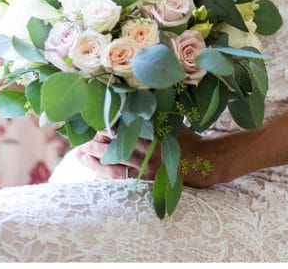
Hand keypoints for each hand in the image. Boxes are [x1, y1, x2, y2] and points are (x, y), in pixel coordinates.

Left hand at [77, 131, 221, 187]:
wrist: (205, 162)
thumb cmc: (188, 140)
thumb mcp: (173, 125)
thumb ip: (154, 119)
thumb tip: (132, 107)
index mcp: (156, 134)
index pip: (126, 128)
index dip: (108, 126)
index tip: (95, 122)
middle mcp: (150, 151)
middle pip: (116, 145)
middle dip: (97, 142)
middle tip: (83, 138)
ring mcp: (148, 168)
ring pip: (115, 162)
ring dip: (96, 158)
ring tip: (81, 154)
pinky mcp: (147, 180)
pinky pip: (120, 176)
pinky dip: (105, 172)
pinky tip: (93, 168)